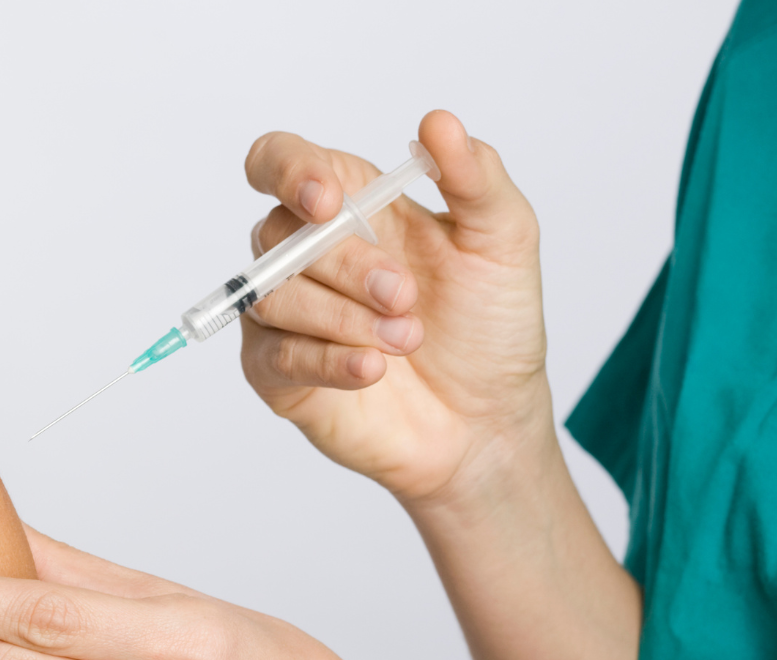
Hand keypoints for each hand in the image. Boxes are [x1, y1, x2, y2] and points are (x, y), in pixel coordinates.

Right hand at [240, 110, 550, 507]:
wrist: (488, 420)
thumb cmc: (490, 328)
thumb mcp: (502, 240)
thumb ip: (474, 176)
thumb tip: (438, 122)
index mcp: (349, 206)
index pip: (278, 162)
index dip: (288, 171)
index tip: (327, 203)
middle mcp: (306, 255)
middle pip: (278, 234)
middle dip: (347, 266)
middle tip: (406, 298)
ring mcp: (286, 315)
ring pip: (274, 295)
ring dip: (344, 319)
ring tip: (405, 340)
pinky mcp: (277, 373)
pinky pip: (276, 354)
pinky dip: (327, 360)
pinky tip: (372, 370)